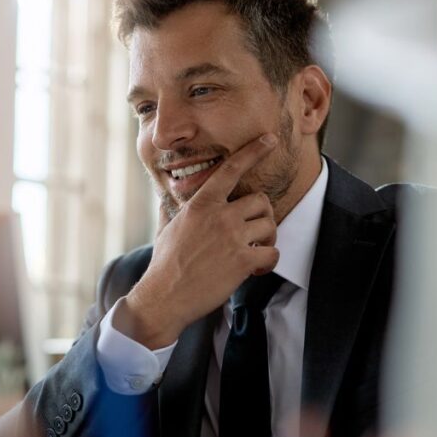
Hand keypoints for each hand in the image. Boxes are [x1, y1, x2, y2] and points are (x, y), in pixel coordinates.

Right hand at [122, 134, 279, 348]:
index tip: (269, 140)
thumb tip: (164, 199)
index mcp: (201, 204)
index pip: (231, 170)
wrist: (164, 296)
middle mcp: (219, 216)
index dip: (253, 152)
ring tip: (253, 251)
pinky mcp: (242, 261)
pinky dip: (268, 261)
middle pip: (260, 201)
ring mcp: (232, 238)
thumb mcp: (165, 229)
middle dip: (261, 216)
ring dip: (267, 239)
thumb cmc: (164, 264)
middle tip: (254, 232)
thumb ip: (172, 210)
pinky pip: (272, 252)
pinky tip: (255, 269)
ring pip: (270, 225)